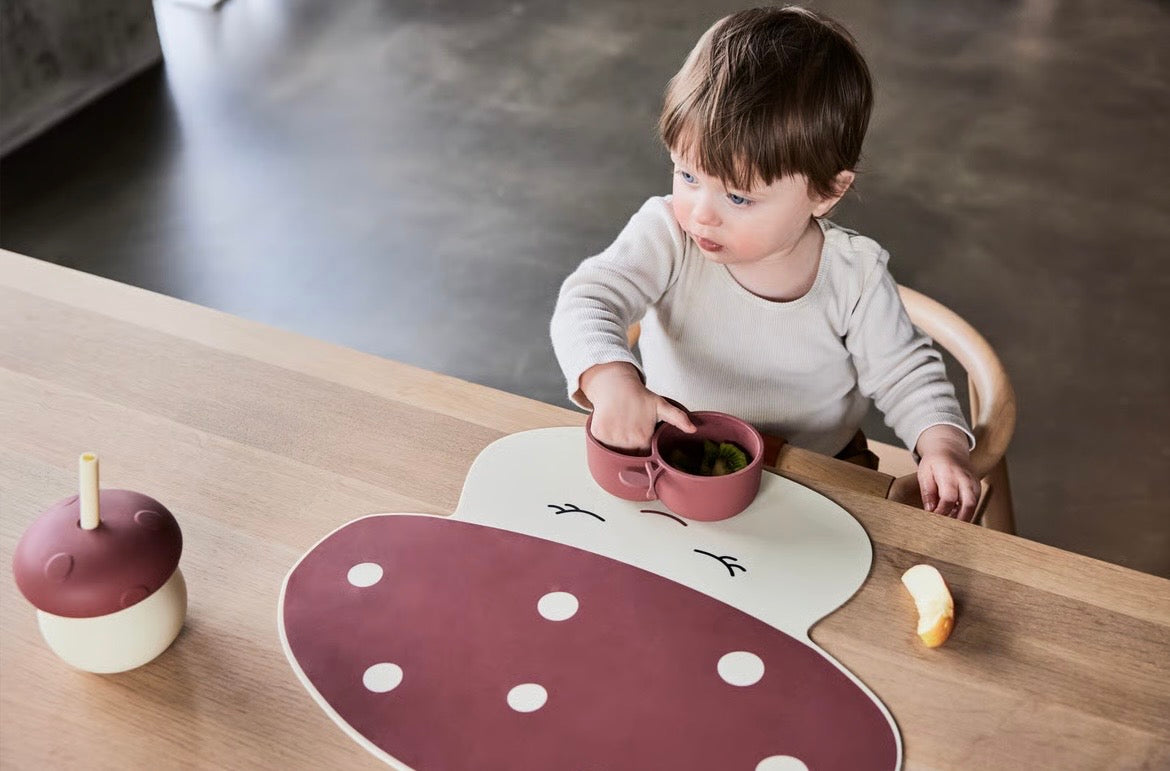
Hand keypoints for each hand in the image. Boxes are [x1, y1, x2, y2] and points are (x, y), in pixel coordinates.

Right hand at [579, 362, 695, 451]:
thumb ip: (678, 418)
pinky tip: (612, 426)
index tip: (642, 440)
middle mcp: (626, 441)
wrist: (616, 385)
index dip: (643, 450)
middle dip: (631, 448)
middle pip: (629, 456)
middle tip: (632, 431)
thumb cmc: (639, 397)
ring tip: (623, 428)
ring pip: (615, 452)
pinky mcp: (598, 433)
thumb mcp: (662, 406)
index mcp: (643, 439)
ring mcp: (611, 438)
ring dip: (618, 445)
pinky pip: (602, 444)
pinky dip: (605, 439)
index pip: (643, 457)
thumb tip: (693, 429)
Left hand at [915, 425, 980, 521]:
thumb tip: (930, 510)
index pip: (949, 498)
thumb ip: (927, 491)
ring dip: (962, 518)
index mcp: (949, 474)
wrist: (950, 448)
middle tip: (946, 529)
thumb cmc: (935, 462)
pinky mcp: (978, 488)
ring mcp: (974, 483)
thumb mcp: (924, 473)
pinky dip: (966, 512)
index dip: (942, 512)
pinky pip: (975, 504)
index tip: (933, 519)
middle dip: (958, 520)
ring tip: (949, 525)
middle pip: (968, 504)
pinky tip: (954, 516)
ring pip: (974, 506)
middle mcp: (965, 479)